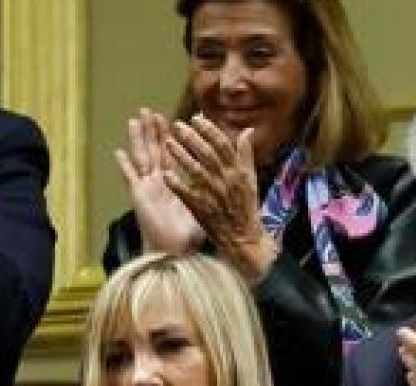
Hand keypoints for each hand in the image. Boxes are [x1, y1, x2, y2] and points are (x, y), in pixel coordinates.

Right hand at [114, 108, 204, 255]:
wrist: (176, 251)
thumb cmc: (190, 233)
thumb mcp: (206, 204)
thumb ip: (217, 185)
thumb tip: (234, 170)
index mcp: (174, 182)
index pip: (171, 153)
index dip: (170, 136)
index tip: (170, 118)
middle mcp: (159, 182)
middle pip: (153, 150)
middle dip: (151, 130)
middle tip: (148, 110)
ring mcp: (148, 188)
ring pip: (141, 157)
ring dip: (137, 139)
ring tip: (133, 120)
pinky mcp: (140, 196)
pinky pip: (130, 178)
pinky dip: (124, 166)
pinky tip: (118, 153)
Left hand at [164, 115, 278, 281]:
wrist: (243, 238)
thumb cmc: (246, 207)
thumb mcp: (250, 179)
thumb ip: (245, 154)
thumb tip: (247, 130)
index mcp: (238, 171)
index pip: (223, 145)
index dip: (209, 130)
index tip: (196, 118)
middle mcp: (226, 180)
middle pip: (207, 154)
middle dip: (191, 138)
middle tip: (176, 125)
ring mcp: (214, 195)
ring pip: (196, 171)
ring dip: (181, 156)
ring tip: (167, 143)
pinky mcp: (203, 210)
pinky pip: (188, 195)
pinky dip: (177, 184)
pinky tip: (165, 175)